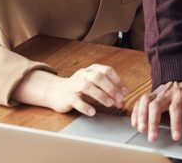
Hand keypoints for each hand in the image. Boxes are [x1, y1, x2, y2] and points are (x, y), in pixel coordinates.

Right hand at [13, 65, 128, 115]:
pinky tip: (92, 111)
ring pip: (88, 87)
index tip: (126, 92)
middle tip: (120, 99)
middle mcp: (83, 74)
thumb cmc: (80, 89)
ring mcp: (74, 85)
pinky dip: (85, 106)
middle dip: (111, 88)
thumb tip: (122, 100)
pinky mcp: (66, 96)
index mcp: (92, 69)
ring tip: (110, 104)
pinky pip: (76, 100)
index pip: (108, 71)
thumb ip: (108, 92)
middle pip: (99, 77)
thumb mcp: (94, 87)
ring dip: (100, 95)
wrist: (56, 92)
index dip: (118, 81)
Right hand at [131, 81, 181, 141]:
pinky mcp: (150, 95)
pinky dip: (135, 111)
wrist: (180, 79)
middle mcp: (168, 93)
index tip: (176, 136)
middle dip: (153, 121)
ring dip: (141, 115)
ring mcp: (158, 93)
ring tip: (141, 129)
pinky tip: (135, 123)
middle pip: (157, 104)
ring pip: (146, 100)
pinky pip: (139, 100)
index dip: (176, 122)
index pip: (177, 107)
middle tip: (152, 137)